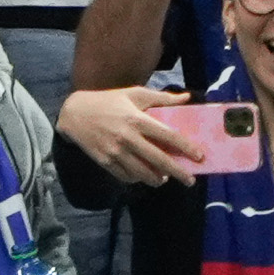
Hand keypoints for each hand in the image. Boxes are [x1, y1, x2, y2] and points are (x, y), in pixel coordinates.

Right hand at [51, 85, 207, 184]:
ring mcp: (116, 151)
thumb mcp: (133, 94)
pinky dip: (138, 179)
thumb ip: (161, 98)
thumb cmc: (108, 101)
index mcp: (136, 119)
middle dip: (178, 172)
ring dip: (158, 179)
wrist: (74, 113)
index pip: (167, 136)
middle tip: (190, 180)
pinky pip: (127, 177)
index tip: (199, 157)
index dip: (186, 147)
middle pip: (159, 160)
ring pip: (144, 173)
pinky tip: (144, 175)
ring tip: (165, 179)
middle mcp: (127, 137)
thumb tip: (187, 99)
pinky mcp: (106, 162)